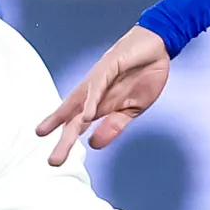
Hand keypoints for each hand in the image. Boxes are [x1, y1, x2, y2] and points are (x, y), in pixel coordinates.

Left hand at [38, 26, 172, 164]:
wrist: (157, 48)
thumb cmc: (142, 75)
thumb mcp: (131, 109)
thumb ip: (113, 126)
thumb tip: (94, 144)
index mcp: (99, 103)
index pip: (75, 122)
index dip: (63, 137)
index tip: (52, 155)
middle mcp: (93, 93)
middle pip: (73, 119)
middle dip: (63, 140)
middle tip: (53, 161)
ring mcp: (99, 80)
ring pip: (79, 104)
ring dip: (71, 123)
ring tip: (63, 141)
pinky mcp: (108, 67)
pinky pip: (97, 88)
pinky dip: (91, 102)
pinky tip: (86, 116)